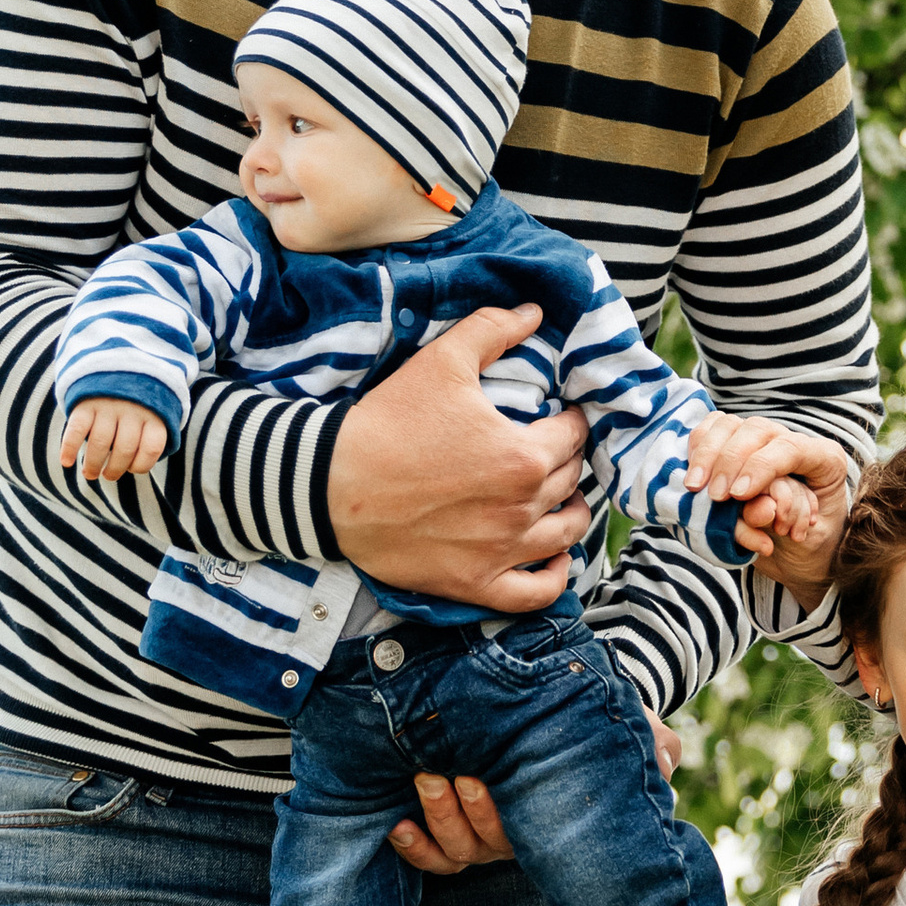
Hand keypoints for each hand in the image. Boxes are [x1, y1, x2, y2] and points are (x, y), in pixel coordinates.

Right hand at [60, 398, 166, 485]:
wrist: (117, 363)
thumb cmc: (137, 400)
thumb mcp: (153, 411)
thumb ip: (147, 435)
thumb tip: (133, 467)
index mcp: (153, 414)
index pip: (151, 448)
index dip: (142, 465)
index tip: (132, 468)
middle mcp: (132, 409)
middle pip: (124, 450)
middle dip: (114, 470)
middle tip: (107, 475)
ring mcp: (109, 405)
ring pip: (100, 443)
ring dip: (92, 464)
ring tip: (90, 474)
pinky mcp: (86, 402)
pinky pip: (77, 429)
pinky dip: (69, 448)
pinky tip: (66, 462)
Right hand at [328, 304, 591, 605]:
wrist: (332, 485)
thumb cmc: (389, 423)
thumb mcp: (441, 362)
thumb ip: (491, 329)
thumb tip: (533, 312)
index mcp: (522, 456)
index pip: (573, 436)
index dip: (571, 420)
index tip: (560, 414)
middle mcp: (522, 508)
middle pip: (570, 481)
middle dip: (569, 460)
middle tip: (555, 448)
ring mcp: (501, 552)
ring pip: (564, 534)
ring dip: (572, 511)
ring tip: (562, 497)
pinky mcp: (475, 584)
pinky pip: (536, 593)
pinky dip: (555, 577)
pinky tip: (554, 558)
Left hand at [389, 708, 677, 876]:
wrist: (562, 706)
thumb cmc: (591, 714)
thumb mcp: (627, 720)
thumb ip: (654, 737)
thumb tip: (667, 753)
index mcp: (556, 817)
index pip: (523, 834)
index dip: (493, 814)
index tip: (476, 777)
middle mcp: (521, 833)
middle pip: (484, 845)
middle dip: (459, 813)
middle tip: (443, 774)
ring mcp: (488, 835)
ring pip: (458, 850)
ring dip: (437, 819)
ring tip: (423, 780)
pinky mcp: (458, 827)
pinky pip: (437, 859)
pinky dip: (415, 848)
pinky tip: (398, 827)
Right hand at [685, 414, 853, 583]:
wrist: (804, 558)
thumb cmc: (812, 548)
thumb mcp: (807, 538)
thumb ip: (786, 518)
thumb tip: (758, 507)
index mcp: (824, 459)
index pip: (791, 448)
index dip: (761, 467)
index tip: (738, 495)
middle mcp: (792, 443)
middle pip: (756, 430)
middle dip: (730, 461)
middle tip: (715, 496)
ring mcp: (763, 442)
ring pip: (729, 425)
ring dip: (707, 454)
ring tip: (694, 487)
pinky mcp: (737, 448)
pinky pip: (711, 431)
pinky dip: (697, 448)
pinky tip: (692, 474)